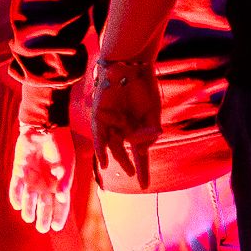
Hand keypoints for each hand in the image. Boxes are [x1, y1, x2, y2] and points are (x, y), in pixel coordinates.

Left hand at [9, 120, 74, 233]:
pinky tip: (17, 204)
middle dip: (42, 218)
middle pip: (44, 207)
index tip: (55, 227)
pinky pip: (15, 188)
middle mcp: (45, 185)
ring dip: (28, 209)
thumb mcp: (66, 163)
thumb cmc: (59, 145)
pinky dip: (15, 197)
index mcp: (59, 184)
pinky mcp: (19, 172)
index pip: (60, 206)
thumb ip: (64, 181)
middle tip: (41, 228)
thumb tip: (63, 199)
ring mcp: (32, 179)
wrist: (45, 128)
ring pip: (29, 201)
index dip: (58, 217)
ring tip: (28, 216)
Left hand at [89, 49, 160, 186]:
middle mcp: (122, 126)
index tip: (144, 186)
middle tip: (133, 174)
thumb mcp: (152, 113)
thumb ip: (148, 133)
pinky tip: (104, 163)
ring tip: (129, 147)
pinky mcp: (98, 115)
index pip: (140, 152)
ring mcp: (110, 121)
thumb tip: (142, 148)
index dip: (142, 169)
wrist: (131, 63)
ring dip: (123, 150)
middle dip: (130, 163)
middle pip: (125, 150)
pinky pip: (100, 136)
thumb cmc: (144, 86)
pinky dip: (102, 149)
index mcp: (136, 127)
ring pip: (116, 143)